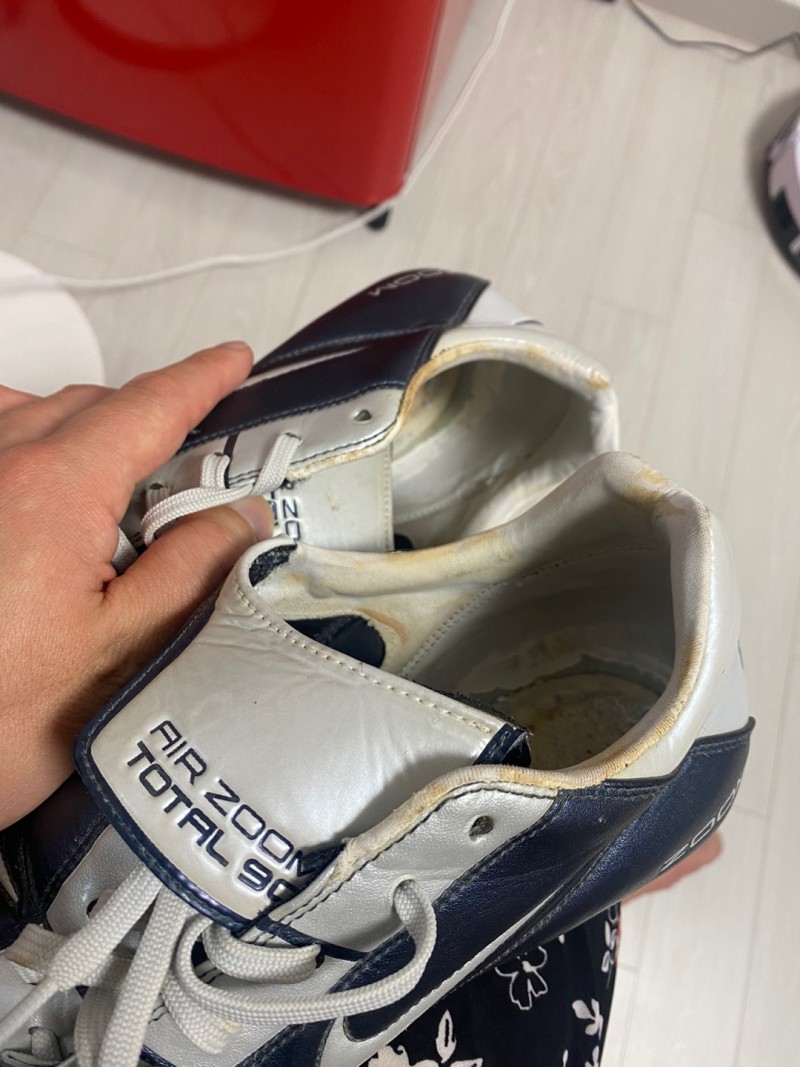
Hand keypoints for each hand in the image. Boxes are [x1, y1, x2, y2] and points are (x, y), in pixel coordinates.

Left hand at [0, 343, 272, 828]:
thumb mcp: (119, 653)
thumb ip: (190, 570)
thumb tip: (238, 518)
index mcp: (50, 491)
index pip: (147, 407)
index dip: (200, 380)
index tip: (231, 362)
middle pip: (90, 406)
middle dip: (149, 418)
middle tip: (192, 468)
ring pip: (29, 414)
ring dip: (83, 428)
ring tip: (116, 486)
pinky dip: (26, 443)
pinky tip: (39, 491)